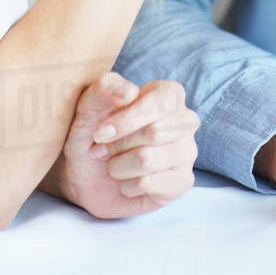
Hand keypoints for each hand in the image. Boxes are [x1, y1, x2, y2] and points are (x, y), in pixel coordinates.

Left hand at [42, 72, 199, 218]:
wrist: (87, 173)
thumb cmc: (94, 131)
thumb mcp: (90, 104)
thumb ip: (106, 88)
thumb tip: (129, 92)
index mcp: (169, 94)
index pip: (157, 104)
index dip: (125, 121)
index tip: (99, 134)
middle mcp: (186, 121)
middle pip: (155, 133)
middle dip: (118, 145)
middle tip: (100, 150)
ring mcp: (188, 152)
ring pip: (148, 160)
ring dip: (118, 166)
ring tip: (113, 165)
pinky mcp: (183, 182)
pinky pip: (149, 185)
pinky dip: (127, 186)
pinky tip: (127, 181)